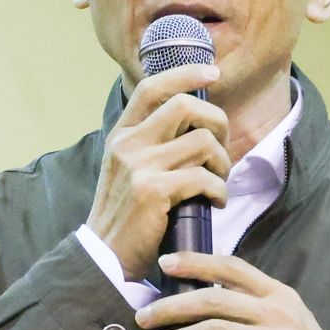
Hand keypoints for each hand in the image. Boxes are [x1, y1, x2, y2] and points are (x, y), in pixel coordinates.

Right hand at [85, 63, 230, 279]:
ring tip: (219, 182)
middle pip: (186, 106)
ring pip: (202, 143)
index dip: (186, 73)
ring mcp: (139, 166)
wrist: (106, 257)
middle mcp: (127, 144)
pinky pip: (203, 177)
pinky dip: (219, 190)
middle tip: (222, 149)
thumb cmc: (127, 216)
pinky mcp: (153, 190)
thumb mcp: (128, 170)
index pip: (152, 87)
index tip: (213, 73)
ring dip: (223, 163)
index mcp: (122, 135)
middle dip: (218, 123)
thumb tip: (196, 123)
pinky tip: (215, 203)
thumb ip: (152, 143)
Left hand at [133, 252, 329, 329]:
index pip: (232, 267)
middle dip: (172, 307)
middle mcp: (275, 312)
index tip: (165, 264)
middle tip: (144, 316)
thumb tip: (199, 289)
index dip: (197, 262)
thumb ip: (250, 300)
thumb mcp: (282, 314)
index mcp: (276, 293)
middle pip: (214, 300)